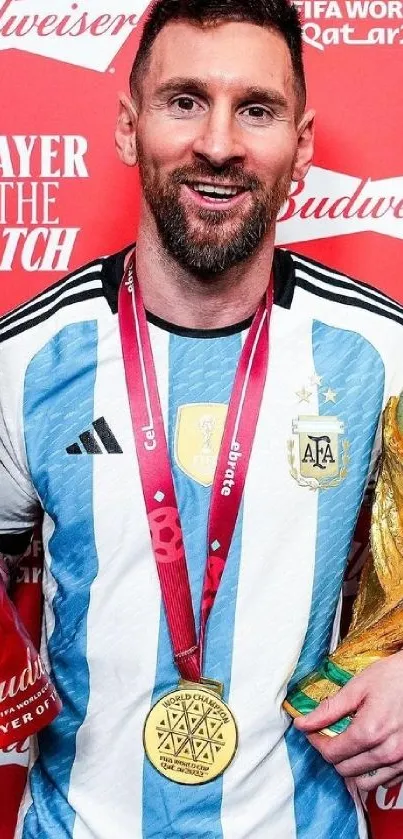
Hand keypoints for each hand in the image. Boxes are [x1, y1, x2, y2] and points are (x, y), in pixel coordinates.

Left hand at [294, 651, 402, 790]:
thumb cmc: (393, 677)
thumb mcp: (358, 687)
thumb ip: (329, 709)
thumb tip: (302, 723)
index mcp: (369, 731)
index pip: (332, 753)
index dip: (317, 742)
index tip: (313, 731)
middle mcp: (386, 752)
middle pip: (345, 770)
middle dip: (332, 754)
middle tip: (330, 735)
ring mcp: (401, 761)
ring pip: (365, 782)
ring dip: (352, 767)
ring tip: (350, 746)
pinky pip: (386, 781)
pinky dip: (373, 772)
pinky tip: (370, 751)